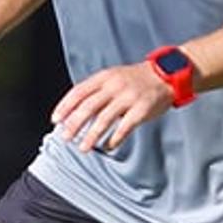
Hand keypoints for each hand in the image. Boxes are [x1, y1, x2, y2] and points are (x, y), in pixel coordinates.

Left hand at [51, 62, 173, 152]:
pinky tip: (108, 146)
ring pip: (104, 119)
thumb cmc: (136, 79)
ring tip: (83, 147)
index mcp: (104, 77)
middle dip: (74, 124)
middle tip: (66, 137)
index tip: (56, 120)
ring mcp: (129, 97)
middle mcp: (115, 86)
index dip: (65, 107)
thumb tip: (74, 111)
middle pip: (88, 107)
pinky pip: (125, 127)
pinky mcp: (142, 109)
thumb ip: (96, 91)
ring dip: (91, 135)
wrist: (166, 74)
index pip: (78, 92)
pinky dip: (114, 138)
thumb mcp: (113, 77)